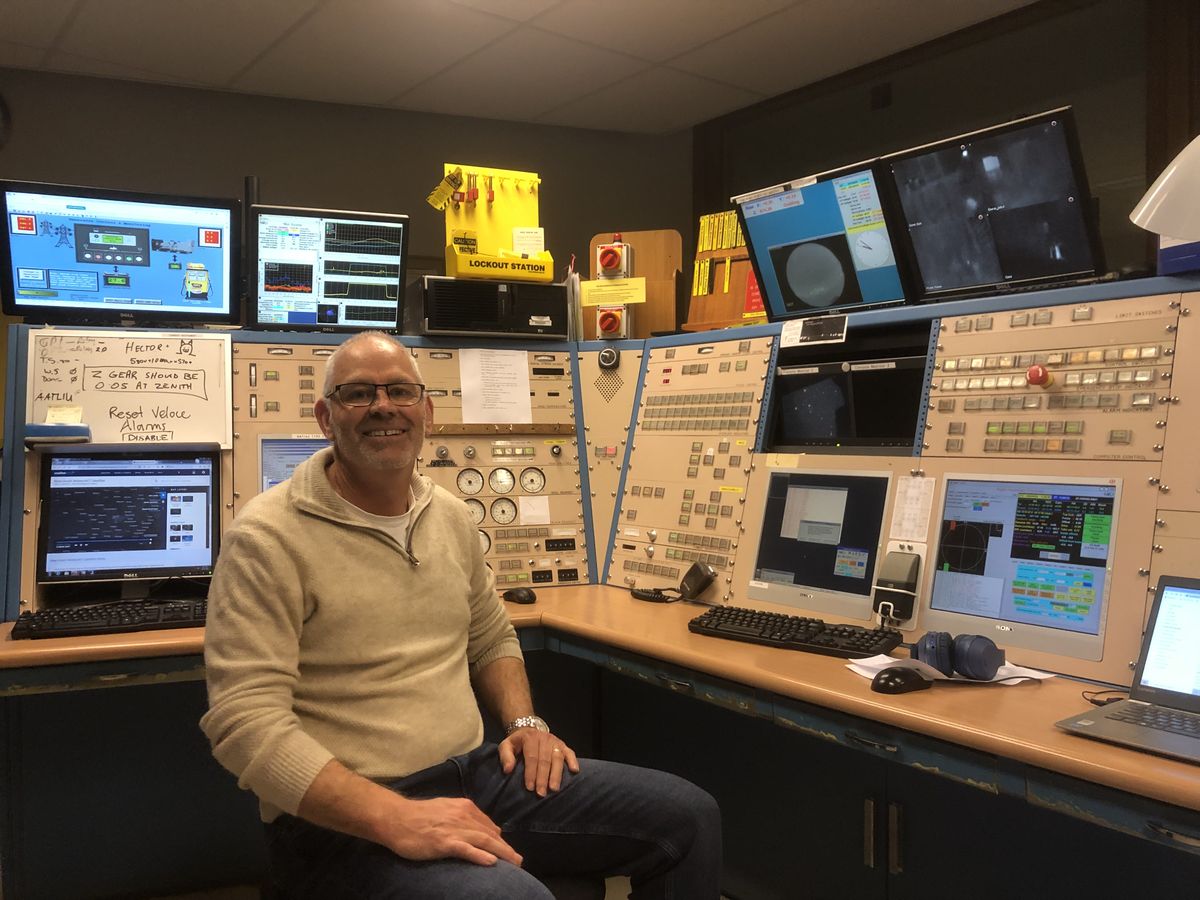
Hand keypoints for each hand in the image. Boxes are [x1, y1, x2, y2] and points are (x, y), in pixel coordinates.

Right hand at [382, 795, 521, 867]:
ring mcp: (454, 829)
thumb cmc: (419, 816)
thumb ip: (463, 817)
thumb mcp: (445, 809)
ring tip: (515, 863)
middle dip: (507, 848)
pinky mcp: (444, 842)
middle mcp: (463, 815)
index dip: (500, 840)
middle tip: (519, 861)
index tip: (508, 851)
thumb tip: (481, 829)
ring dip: (503, 853)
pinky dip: (480, 855)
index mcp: (465, 807)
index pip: (488, 825)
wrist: (396, 818)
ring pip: (484, 841)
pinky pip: (466, 849)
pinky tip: (491, 862)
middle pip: (491, 834)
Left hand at [499, 729, 579, 796]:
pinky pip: (570, 752)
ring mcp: (555, 741)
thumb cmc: (517, 743)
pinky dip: (573, 761)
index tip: (530, 788)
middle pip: (545, 760)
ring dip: (556, 774)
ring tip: (554, 789)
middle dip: (543, 778)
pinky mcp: (563, 745)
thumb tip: (508, 770)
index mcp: (530, 738)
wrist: (528, 730)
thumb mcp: (506, 746)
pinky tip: (574, 771)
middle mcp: (544, 738)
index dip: (531, 773)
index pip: (531, 757)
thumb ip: (505, 757)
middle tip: (541, 793)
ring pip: (557, 758)